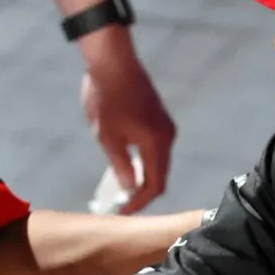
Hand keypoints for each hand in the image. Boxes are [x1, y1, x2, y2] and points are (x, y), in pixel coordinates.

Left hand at [80, 29, 174, 211]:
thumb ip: (121, 166)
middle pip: (160, 175)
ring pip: (158, 162)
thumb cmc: (107, 99)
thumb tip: (130, 188)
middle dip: (142, 193)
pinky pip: (156, 149)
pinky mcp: (158, 117)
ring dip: (143, 178)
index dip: (139, 203)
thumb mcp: (108, 138)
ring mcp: (165, 125)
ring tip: (122, 189)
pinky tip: (128, 166)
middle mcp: (167, 136)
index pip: (155, 185)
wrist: (113, 62)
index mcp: (156, 143)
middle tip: (122, 205)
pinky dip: (144, 162)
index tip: (122, 212)